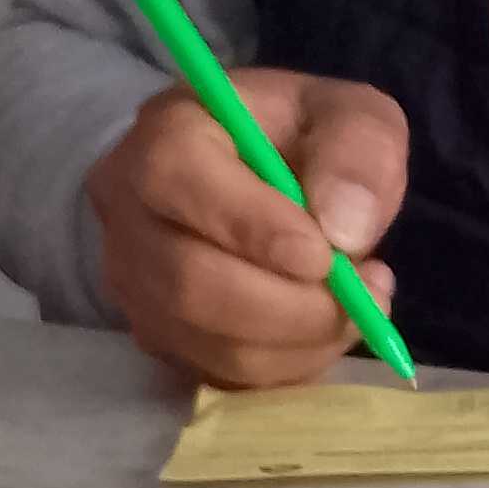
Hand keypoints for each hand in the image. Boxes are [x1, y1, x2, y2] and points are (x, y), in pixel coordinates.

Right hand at [85, 70, 409, 387]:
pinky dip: (287, 365)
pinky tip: (322, 329)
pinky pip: (220, 374)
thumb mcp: (348, 113)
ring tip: (356, 307)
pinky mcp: (157, 336)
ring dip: (298, 341)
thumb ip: (358, 149)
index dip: (252, 227)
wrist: (254, 175)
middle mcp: (126, 211)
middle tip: (363, 297)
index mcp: (164, 133)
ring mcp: (132, 282)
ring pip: (206, 341)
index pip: (177, 179)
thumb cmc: (298, 138)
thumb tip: (344, 229)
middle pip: (188, 281)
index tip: (324, 255)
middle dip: (290, 306)